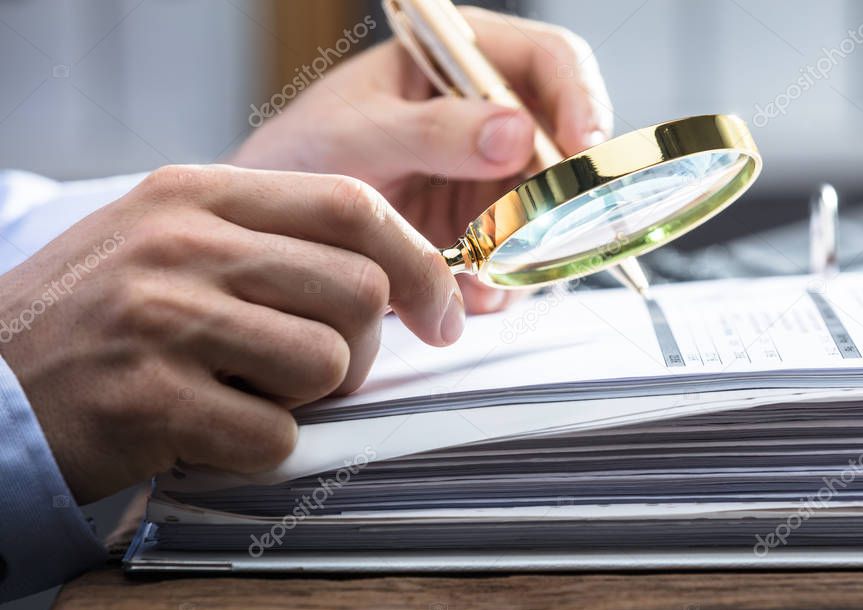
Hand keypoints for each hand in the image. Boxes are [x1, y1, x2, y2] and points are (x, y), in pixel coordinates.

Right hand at [0, 165, 462, 502]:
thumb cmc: (99, 320)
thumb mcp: (174, 244)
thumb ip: (275, 245)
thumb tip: (398, 280)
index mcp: (198, 194)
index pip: (352, 205)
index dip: (418, 263)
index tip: (440, 314)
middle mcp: (183, 243)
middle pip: (359, 289)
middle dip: (361, 349)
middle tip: (312, 371)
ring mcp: (163, 318)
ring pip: (328, 362)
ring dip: (306, 398)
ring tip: (242, 394)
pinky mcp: (150, 399)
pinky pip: (276, 436)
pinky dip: (258, 449)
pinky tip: (206, 432)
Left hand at [231, 6, 613, 312]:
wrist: (275, 227)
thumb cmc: (301, 155)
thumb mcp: (358, 134)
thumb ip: (432, 130)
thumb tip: (517, 131)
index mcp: (461, 63)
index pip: (549, 62)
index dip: (580, 99)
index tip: (582, 147)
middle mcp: (488, 119)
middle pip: (565, 144)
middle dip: (564, 190)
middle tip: (548, 228)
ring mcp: (490, 178)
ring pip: (552, 209)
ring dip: (536, 245)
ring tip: (489, 271)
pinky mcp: (485, 231)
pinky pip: (522, 256)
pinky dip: (506, 279)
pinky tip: (470, 290)